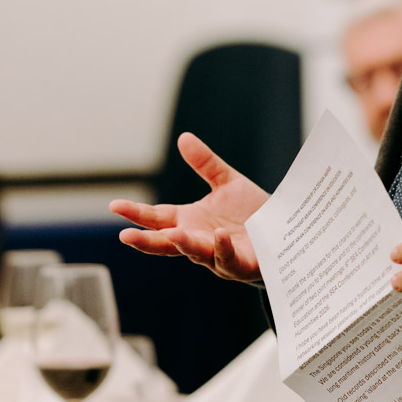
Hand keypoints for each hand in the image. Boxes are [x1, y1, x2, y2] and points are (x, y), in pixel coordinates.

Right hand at [109, 132, 267, 282]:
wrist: (287, 232)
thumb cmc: (253, 213)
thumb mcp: (227, 182)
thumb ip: (205, 163)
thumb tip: (183, 137)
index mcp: (191, 222)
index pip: (157, 219)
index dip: (137, 213)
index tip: (114, 205)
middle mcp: (200, 241)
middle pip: (168, 243)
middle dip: (146, 241)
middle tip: (125, 236)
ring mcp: (219, 256)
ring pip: (196, 253)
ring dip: (184, 245)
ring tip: (171, 234)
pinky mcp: (242, 264)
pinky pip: (229, 259)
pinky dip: (222, 248)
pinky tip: (219, 235)